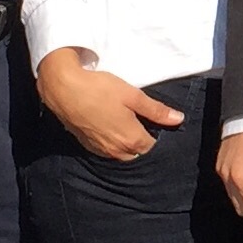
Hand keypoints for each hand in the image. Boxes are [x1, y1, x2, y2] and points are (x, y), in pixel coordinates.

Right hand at [35, 49, 183, 160]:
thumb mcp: (133, 96)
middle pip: (137, 153)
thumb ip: (156, 110)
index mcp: (132, 140)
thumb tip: (179, 119)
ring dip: (126, 144)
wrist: (63, 89)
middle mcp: (116, 151)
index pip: (153, 147)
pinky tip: (109, 126)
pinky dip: (111, 143)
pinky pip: (106, 150)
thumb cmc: (100, 90)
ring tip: (126, 123)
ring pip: (121, 154)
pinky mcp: (86, 145)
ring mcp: (100, 150)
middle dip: (142, 142)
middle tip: (142, 122)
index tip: (156, 122)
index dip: (157, 135)